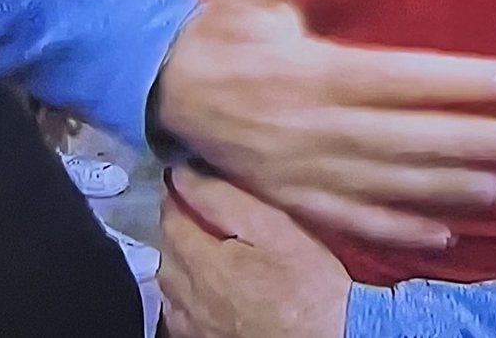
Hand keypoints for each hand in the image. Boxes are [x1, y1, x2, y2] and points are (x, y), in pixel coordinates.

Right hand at [155, 0, 495, 248]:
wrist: (162, 90)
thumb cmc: (220, 31)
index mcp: (311, 71)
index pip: (399, 78)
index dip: (457, 81)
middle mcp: (315, 126)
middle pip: (405, 137)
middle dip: (468, 139)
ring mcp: (304, 169)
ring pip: (386, 183)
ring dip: (444, 186)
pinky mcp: (294, 197)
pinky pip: (351, 219)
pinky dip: (395, 231)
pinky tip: (439, 236)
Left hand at [160, 168, 348, 337]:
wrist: (329, 337)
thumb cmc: (310, 287)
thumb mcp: (275, 227)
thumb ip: (224, 199)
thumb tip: (186, 173)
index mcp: (202, 262)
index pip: (171, 216)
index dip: (178, 191)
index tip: (187, 175)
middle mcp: (189, 297)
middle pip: (167, 250)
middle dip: (178, 224)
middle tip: (200, 206)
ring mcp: (194, 325)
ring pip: (170, 283)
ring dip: (181, 259)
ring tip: (207, 244)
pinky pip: (179, 312)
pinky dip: (186, 293)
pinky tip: (209, 287)